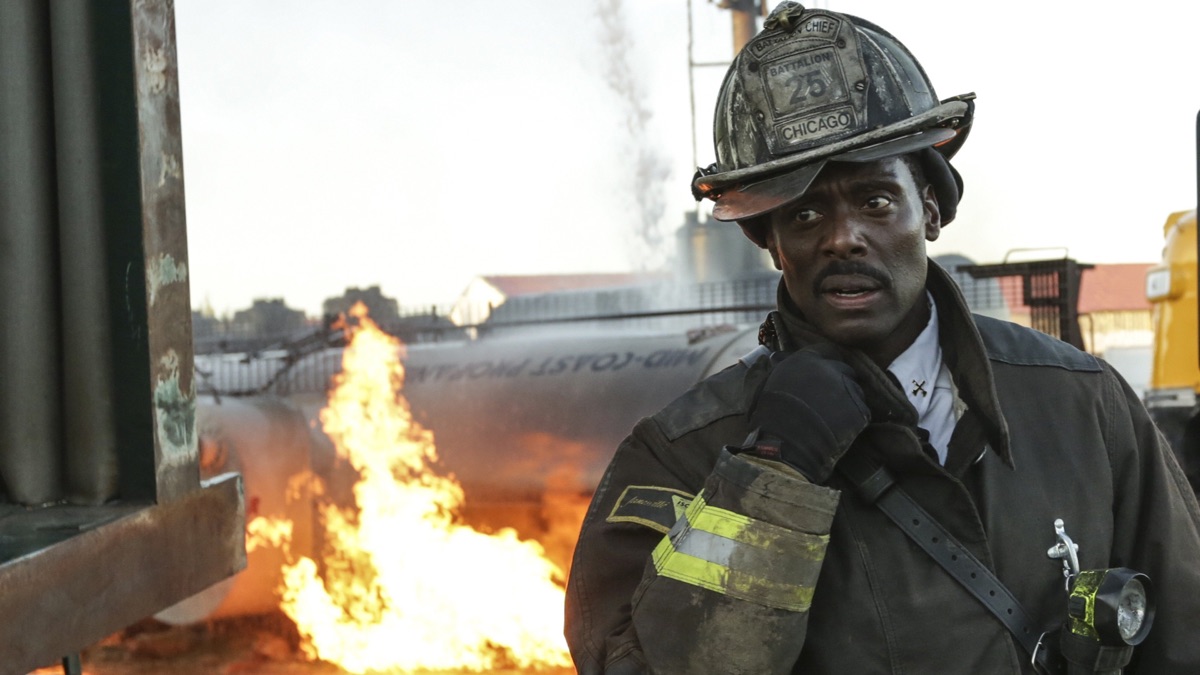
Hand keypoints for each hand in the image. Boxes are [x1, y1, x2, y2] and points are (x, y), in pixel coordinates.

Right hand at [747, 346, 869, 482]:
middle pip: (844, 369)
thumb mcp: (764, 385)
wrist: (785, 446)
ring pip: (855, 390)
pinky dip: (854, 419)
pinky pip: (862, 411)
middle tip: (828, 399)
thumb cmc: (769, 417)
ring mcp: (847, 389)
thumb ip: (776, 368)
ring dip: (848, 399)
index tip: (821, 374)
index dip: (824, 362)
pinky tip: (840, 428)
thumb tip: (775, 356)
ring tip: (833, 416)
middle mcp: (829, 369)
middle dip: (839, 381)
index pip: (826, 351)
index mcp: (806, 360)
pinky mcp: (859, 410)